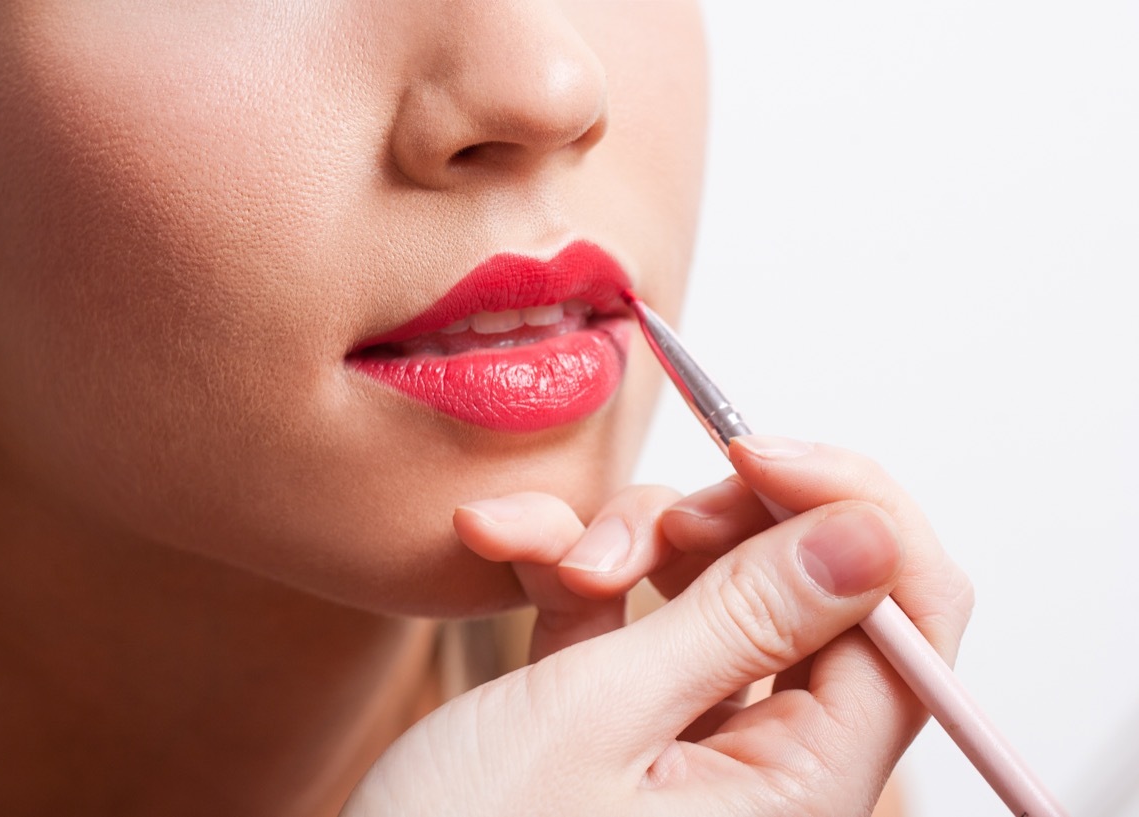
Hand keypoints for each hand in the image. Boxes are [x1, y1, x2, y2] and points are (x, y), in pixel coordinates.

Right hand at [342, 437, 973, 815]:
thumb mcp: (598, 719)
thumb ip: (742, 620)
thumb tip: (867, 537)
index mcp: (805, 785)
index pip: (906, 617)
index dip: (850, 511)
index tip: (760, 455)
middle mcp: (767, 762)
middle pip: (806, 583)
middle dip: (719, 520)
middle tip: (647, 528)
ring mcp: (689, 733)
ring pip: (711, 582)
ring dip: (627, 539)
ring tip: (537, 551)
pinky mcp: (620, 713)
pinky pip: (629, 611)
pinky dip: (567, 566)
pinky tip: (498, 544)